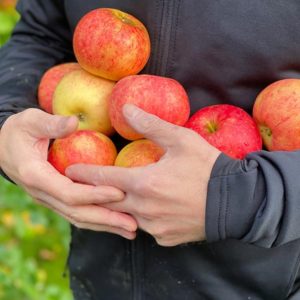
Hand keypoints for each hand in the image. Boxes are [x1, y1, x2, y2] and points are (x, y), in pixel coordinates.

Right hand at [0, 108, 136, 238]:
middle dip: (106, 219)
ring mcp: (49, 199)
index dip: (94, 194)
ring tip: (130, 230)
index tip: (120, 193)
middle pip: (77, 213)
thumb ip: (51, 123)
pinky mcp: (56, 199)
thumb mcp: (30, 121)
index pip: (69, 192)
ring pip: (78, 218)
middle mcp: (42, 193)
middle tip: (133, 225)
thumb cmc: (19, 131)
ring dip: (105, 225)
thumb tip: (73, 122)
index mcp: (36, 175)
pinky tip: (115, 222)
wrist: (3, 147)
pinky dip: (98, 220)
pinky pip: (77, 213)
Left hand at [66, 104, 220, 245]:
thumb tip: (125, 109)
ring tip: (114, 196)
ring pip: (126, 216)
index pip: (103, 179)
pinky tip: (147, 209)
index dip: (84, 173)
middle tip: (83, 185)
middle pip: (109, 201)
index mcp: (144, 184)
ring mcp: (154, 227)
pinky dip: (141, 217)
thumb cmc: (208, 167)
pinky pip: (145, 227)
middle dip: (95, 193)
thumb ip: (150, 125)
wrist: (235, 201)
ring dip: (119, 205)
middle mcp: (144, 209)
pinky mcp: (165, 238)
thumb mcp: (181, 139)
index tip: (70, 171)